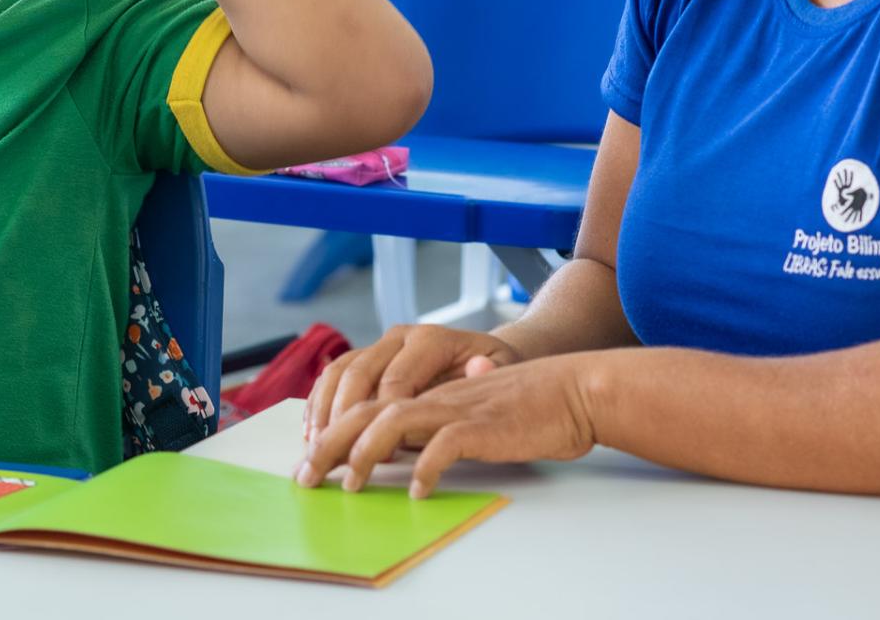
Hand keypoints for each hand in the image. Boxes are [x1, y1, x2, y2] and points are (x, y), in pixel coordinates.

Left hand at [295, 355, 598, 497]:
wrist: (573, 390)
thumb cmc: (524, 405)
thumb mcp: (468, 410)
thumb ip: (434, 423)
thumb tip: (399, 450)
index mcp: (426, 389)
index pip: (364, 401)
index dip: (330, 429)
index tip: (311, 461)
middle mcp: (434, 393)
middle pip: (364, 409)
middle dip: (328, 443)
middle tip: (306, 478)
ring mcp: (457, 406)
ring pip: (393, 419)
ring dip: (365, 452)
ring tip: (351, 483)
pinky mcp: (484, 425)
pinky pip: (444, 444)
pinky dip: (426, 468)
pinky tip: (418, 490)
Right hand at [305, 325, 522, 443]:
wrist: (481, 354)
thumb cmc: (492, 369)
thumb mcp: (502, 369)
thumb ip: (489, 373)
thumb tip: (477, 369)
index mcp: (431, 339)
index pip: (396, 380)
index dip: (385, 420)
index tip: (384, 458)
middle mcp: (400, 337)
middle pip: (359, 374)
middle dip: (341, 418)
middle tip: (331, 457)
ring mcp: (379, 346)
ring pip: (338, 372)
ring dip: (322, 412)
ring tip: (314, 449)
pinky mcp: (366, 358)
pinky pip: (332, 376)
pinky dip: (318, 404)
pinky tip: (312, 433)